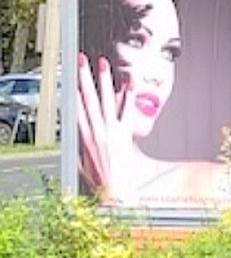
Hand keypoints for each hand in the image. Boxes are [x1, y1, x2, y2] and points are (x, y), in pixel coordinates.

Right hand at [74, 52, 134, 204]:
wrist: (117, 196)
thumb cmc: (104, 185)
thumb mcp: (86, 169)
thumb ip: (83, 156)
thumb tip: (82, 151)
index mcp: (85, 139)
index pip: (77, 108)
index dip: (75, 91)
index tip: (73, 77)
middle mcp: (96, 133)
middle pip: (88, 100)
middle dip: (85, 79)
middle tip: (83, 61)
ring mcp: (110, 133)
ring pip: (105, 101)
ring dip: (104, 81)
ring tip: (103, 64)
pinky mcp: (125, 136)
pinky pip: (126, 111)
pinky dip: (128, 97)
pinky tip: (129, 83)